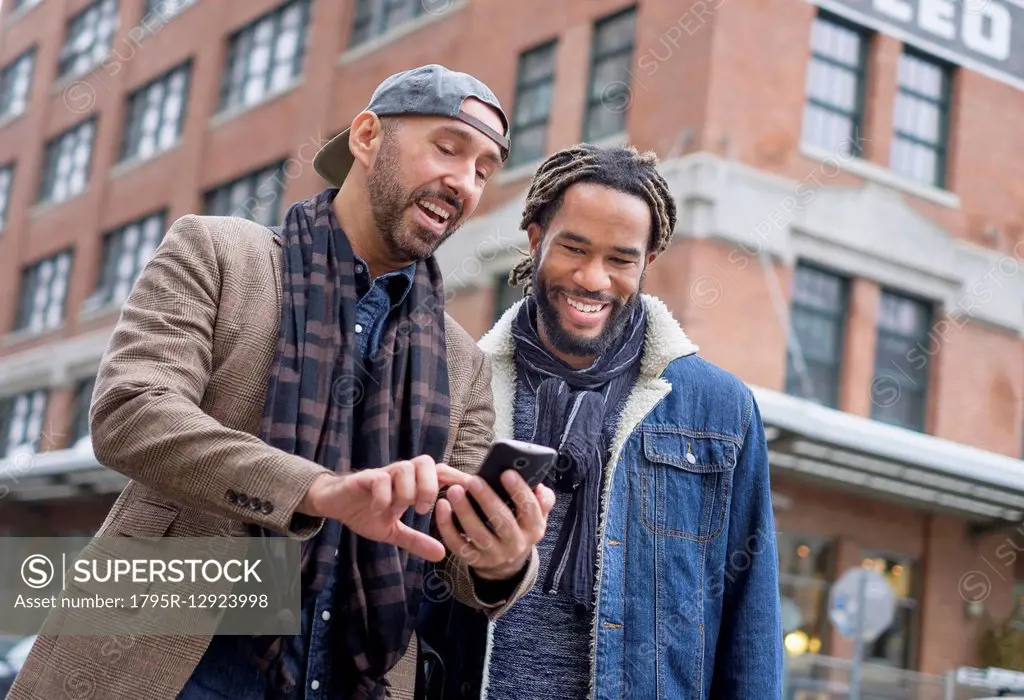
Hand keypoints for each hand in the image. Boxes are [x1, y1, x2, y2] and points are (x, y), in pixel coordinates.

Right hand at [299, 455, 467, 562]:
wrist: (333, 504)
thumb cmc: (365, 513)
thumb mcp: (393, 531)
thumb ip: (416, 540)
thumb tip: (442, 554)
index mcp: (411, 484)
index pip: (440, 472)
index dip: (456, 477)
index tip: (471, 488)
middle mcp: (400, 474)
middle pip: (427, 463)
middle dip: (429, 487)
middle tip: (422, 509)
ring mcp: (383, 474)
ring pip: (406, 468)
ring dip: (408, 491)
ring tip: (400, 509)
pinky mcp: (364, 478)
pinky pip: (381, 478)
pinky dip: (384, 495)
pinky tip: (379, 509)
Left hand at [434, 470, 555, 580]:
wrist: (508, 560)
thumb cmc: (519, 523)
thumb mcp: (535, 513)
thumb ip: (539, 497)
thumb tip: (539, 486)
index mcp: (534, 528)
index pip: (530, 509)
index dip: (519, 490)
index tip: (506, 472)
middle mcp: (517, 544)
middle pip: (502, 522)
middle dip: (487, 499)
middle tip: (473, 480)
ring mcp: (495, 555)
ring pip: (478, 534)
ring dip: (464, 511)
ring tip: (454, 490)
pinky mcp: (475, 561)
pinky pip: (458, 544)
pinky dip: (447, 526)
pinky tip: (442, 507)